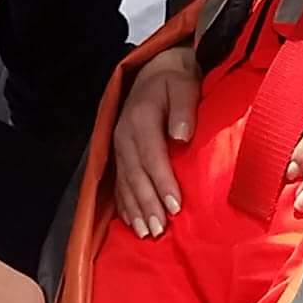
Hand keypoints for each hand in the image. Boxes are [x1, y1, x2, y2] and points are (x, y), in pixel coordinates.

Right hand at [112, 47, 201, 237]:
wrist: (155, 69)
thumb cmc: (176, 80)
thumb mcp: (183, 85)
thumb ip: (184, 108)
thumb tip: (181, 136)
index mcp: (141, 117)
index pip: (151, 155)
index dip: (162, 182)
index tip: (175, 207)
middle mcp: (124, 134)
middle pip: (135, 174)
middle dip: (147, 204)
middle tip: (160, 230)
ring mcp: (119, 145)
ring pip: (125, 182)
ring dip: (135, 209)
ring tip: (146, 233)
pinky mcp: (120, 153)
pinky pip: (119, 182)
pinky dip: (125, 204)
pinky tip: (132, 222)